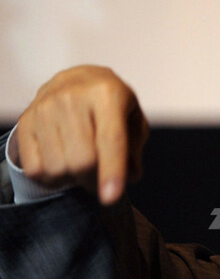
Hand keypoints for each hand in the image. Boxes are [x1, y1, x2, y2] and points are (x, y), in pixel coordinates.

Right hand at [15, 65, 148, 204]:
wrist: (77, 80)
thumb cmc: (111, 106)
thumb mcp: (133, 119)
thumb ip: (134, 149)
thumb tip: (130, 176)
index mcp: (107, 94)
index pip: (110, 140)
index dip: (111, 172)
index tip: (110, 198)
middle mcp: (72, 97)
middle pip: (82, 161)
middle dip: (95, 180)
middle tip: (100, 178)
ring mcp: (45, 107)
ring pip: (58, 168)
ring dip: (73, 179)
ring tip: (81, 165)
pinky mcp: (25, 120)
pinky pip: (35, 169)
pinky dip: (52, 179)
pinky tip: (62, 163)